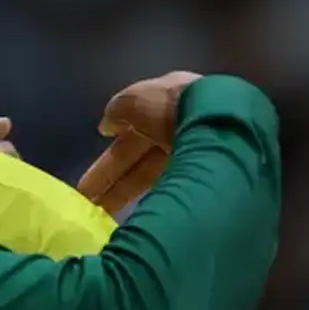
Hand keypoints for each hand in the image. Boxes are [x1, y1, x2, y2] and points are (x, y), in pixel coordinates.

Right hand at [76, 71, 201, 214]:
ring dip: (126, 190)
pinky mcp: (209, 173)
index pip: (134, 124)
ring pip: (154, 173)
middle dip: (112, 176)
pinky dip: (152, 195)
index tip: (96, 157)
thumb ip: (117, 110)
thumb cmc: (172, 105)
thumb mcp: (134, 99)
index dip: (113, 144)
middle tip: (87, 199)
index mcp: (169, 99)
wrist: (221, 124)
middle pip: (141, 154)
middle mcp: (184, 123)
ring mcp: (199, 148)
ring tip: (103, 211)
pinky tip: (136, 207)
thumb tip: (107, 125)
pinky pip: (172, 185)